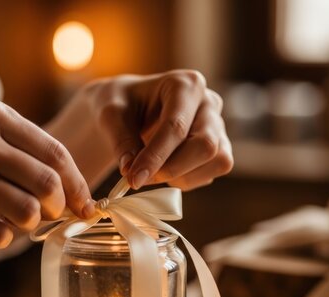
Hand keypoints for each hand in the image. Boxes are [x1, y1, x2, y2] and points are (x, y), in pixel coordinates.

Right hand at [0, 96, 93, 246]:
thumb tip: (62, 185)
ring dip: (28, 224)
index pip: (54, 152)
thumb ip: (13, 144)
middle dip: (57, 208)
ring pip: (26, 211)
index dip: (77, 183)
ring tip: (14, 221)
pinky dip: (0, 238)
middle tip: (49, 215)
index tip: (85, 203)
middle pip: (47, 183)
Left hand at [87, 70, 232, 189]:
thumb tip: (132, 170)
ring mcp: (218, 125)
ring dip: (182, 176)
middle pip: (205, 145)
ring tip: (153, 173)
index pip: (176, 126)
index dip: (155, 156)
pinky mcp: (219, 147)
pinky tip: (164, 171)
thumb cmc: (121, 105)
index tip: (133, 178)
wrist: (128, 109)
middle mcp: (208, 102)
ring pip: (217, 161)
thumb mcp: (110, 115)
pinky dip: (187, 180)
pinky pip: (212, 173)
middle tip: (140, 178)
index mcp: (185, 84)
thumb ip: (120, 140)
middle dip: (172, 169)